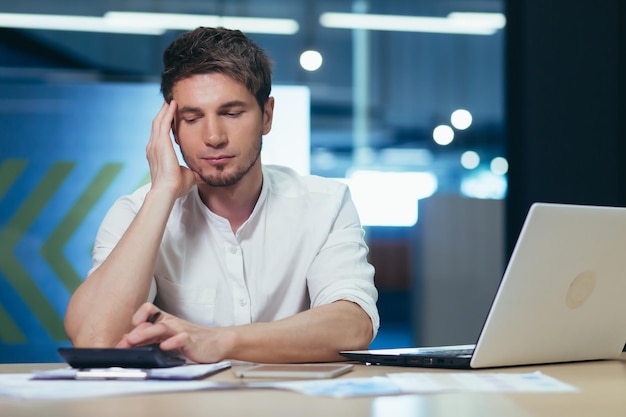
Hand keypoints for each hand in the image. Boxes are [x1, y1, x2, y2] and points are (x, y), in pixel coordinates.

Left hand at [116, 303, 233, 363]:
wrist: (216, 342)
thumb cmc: (191, 340)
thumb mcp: (167, 337)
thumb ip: (148, 337)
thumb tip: (125, 338)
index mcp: (165, 320)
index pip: (148, 310)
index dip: (137, 317)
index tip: (126, 333)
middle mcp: (171, 323)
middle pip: (152, 320)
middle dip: (136, 331)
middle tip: (123, 341)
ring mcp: (181, 331)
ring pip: (163, 327)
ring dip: (147, 333)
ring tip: (134, 339)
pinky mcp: (192, 341)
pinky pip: (182, 338)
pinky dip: (172, 342)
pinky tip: (164, 347)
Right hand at [146, 100, 200, 198]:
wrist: (168, 190)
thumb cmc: (176, 187)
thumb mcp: (188, 176)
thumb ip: (194, 172)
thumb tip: (204, 175)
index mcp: (157, 154)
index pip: (160, 135)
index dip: (165, 125)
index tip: (171, 117)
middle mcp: (153, 147)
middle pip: (157, 125)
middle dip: (163, 113)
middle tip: (169, 103)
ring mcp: (155, 144)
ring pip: (159, 121)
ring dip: (165, 110)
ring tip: (171, 100)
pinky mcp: (160, 143)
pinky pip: (163, 123)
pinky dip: (168, 113)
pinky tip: (174, 104)